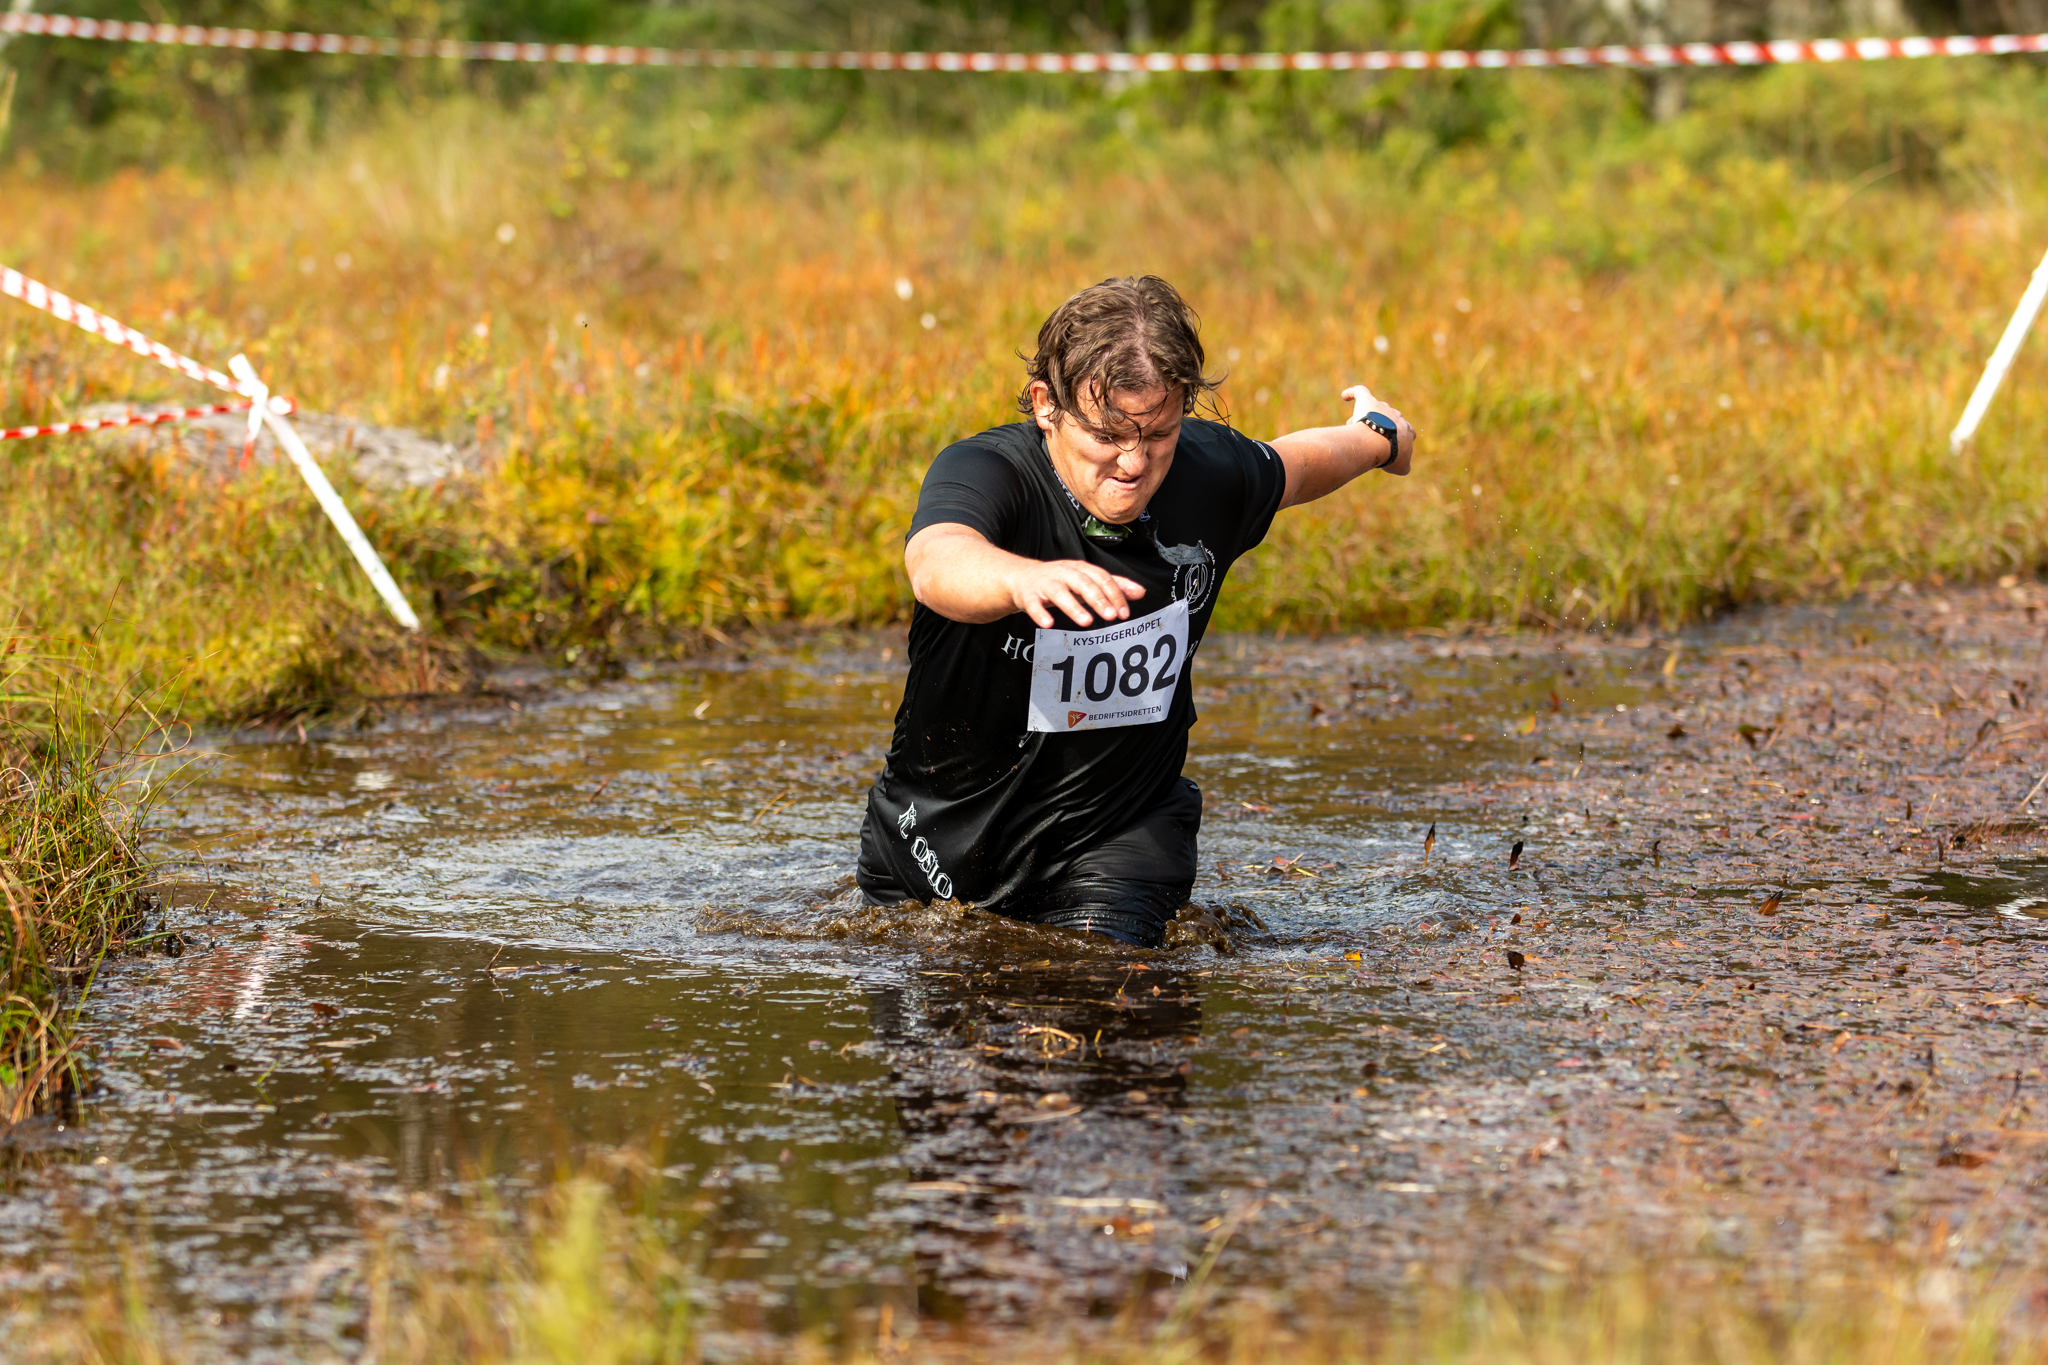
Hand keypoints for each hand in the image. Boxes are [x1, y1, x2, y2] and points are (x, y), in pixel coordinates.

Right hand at [1005, 558, 1144, 627]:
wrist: (1022, 577)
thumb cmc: (1060, 580)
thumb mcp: (1087, 580)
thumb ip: (1113, 586)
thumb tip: (1141, 592)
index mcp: (1081, 569)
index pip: (1102, 578)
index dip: (1114, 595)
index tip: (1124, 613)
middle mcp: (1064, 573)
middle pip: (1083, 583)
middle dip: (1098, 599)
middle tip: (1111, 617)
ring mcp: (1046, 583)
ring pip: (1060, 593)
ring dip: (1073, 607)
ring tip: (1086, 622)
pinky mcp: (1029, 595)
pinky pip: (1034, 604)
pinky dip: (1040, 613)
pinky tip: (1048, 624)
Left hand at [1340, 384, 1415, 476]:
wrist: (1380, 442)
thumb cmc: (1391, 455)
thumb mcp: (1401, 466)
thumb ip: (1403, 466)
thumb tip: (1404, 469)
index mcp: (1406, 429)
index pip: (1405, 431)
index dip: (1395, 439)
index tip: (1386, 448)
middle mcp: (1396, 415)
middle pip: (1387, 419)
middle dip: (1377, 430)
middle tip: (1367, 442)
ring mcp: (1382, 407)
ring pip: (1373, 410)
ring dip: (1364, 420)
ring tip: (1354, 431)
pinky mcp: (1368, 401)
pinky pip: (1360, 392)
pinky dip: (1352, 393)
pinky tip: (1344, 397)